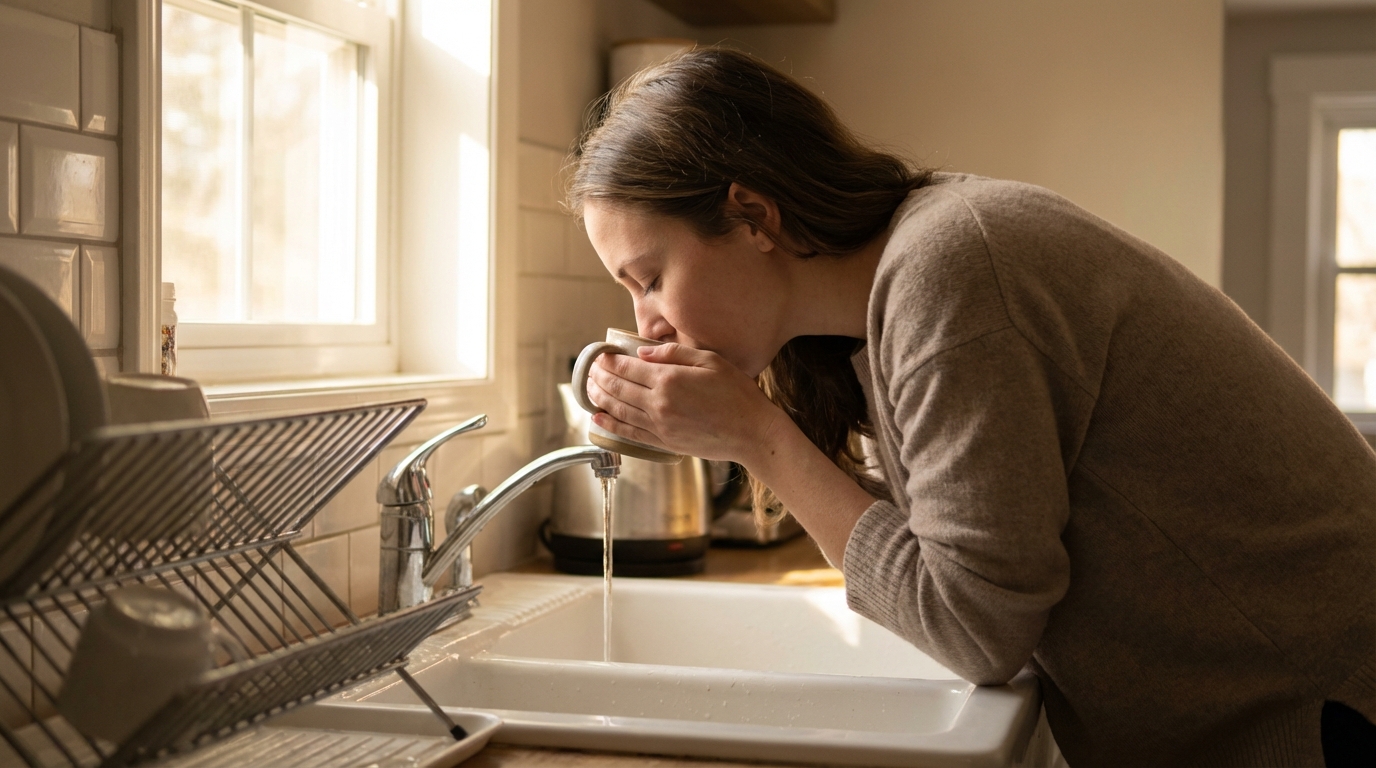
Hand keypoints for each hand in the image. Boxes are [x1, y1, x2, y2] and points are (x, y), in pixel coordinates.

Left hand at [586, 343, 783, 464]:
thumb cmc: (737, 394)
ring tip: (588, 389)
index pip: (628, 368)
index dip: (609, 361)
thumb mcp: (711, 361)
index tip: (600, 355)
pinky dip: (611, 424)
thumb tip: (643, 353)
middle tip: (589, 370)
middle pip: (618, 388)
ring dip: (599, 398)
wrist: (751, 433)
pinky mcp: (663, 442)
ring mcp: (659, 425)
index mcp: (670, 379)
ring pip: (619, 409)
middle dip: (599, 377)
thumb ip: (675, 354)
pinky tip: (599, 417)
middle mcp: (659, 403)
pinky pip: (629, 432)